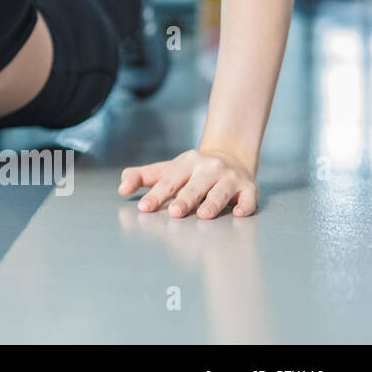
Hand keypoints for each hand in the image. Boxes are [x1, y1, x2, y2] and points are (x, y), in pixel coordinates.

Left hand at [118, 148, 258, 217]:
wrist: (232, 157)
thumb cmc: (192, 171)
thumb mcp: (167, 170)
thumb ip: (142, 178)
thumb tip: (122, 188)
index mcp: (186, 163)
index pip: (168, 181)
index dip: (156, 195)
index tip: (144, 208)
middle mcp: (209, 168)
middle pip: (194, 186)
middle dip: (185, 199)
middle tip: (174, 212)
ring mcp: (230, 177)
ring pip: (220, 191)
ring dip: (213, 202)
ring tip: (203, 215)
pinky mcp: (249, 188)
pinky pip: (248, 197)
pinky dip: (245, 205)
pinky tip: (238, 213)